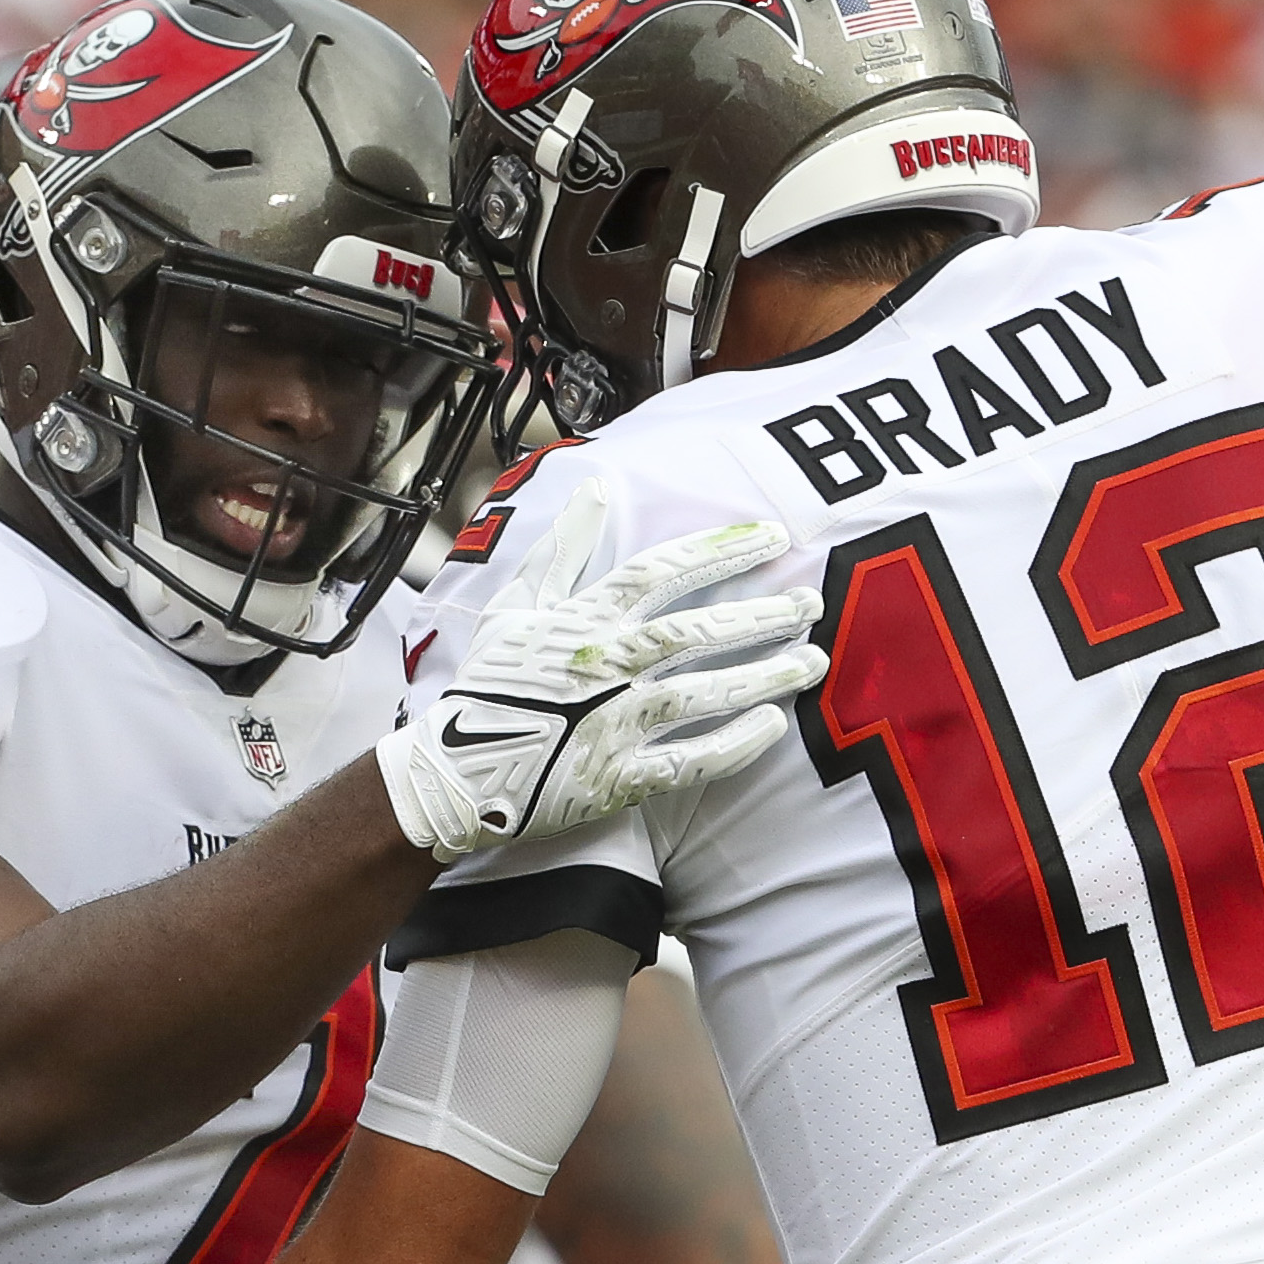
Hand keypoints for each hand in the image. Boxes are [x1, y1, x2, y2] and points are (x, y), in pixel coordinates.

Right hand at [379, 477, 824, 858]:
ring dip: (763, 675)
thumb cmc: (485, 686)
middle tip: (807, 604)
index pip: (662, 572)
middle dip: (760, 615)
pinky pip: (688, 760)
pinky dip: (733, 745)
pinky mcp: (618, 777)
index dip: (721, 550)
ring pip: (704, 692)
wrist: (452, 773)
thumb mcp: (514, 607)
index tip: (771, 537)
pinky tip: (771, 726)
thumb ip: (561, 548)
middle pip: (697, 631)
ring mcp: (615, 724)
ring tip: (811, 661)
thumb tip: (593, 486)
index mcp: (583, 622)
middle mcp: (606, 667)